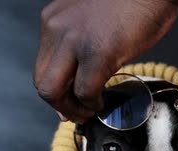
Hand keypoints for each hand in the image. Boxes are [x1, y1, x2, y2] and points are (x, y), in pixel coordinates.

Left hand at [33, 0, 177, 122]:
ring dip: (71, 109)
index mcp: (55, 19)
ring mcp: (75, 40)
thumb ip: (83, 42)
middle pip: (41, 81)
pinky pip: (85, 91)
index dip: (56, 91)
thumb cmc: (136, 0)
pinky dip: (92, 104)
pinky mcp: (98, 53)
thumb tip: (84, 75)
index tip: (68, 103)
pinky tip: (102, 103)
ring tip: (89, 111)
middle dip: (59, 105)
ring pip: (52, 90)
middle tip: (78, 114)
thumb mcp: (95, 19)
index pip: (43, 65)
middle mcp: (56, 28)